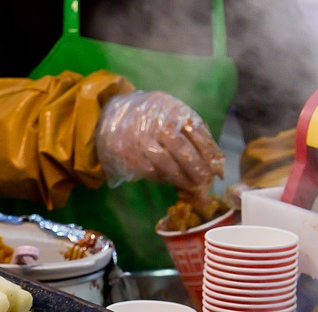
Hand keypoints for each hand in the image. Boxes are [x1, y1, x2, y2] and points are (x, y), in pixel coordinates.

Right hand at [95, 91, 224, 189]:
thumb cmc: (149, 116)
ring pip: (165, 163)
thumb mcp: (171, 112)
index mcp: (173, 110)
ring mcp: (140, 138)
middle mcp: (156, 123)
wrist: (109, 114)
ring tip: (189, 185)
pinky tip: (168, 180)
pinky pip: (148, 170)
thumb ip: (191, 130)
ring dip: (179, 178)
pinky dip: (160, 177)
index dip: (210, 154)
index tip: (217, 170)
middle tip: (204, 182)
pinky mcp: (126, 153)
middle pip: (182, 150)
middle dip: (196, 169)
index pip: (197, 134)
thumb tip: (214, 160)